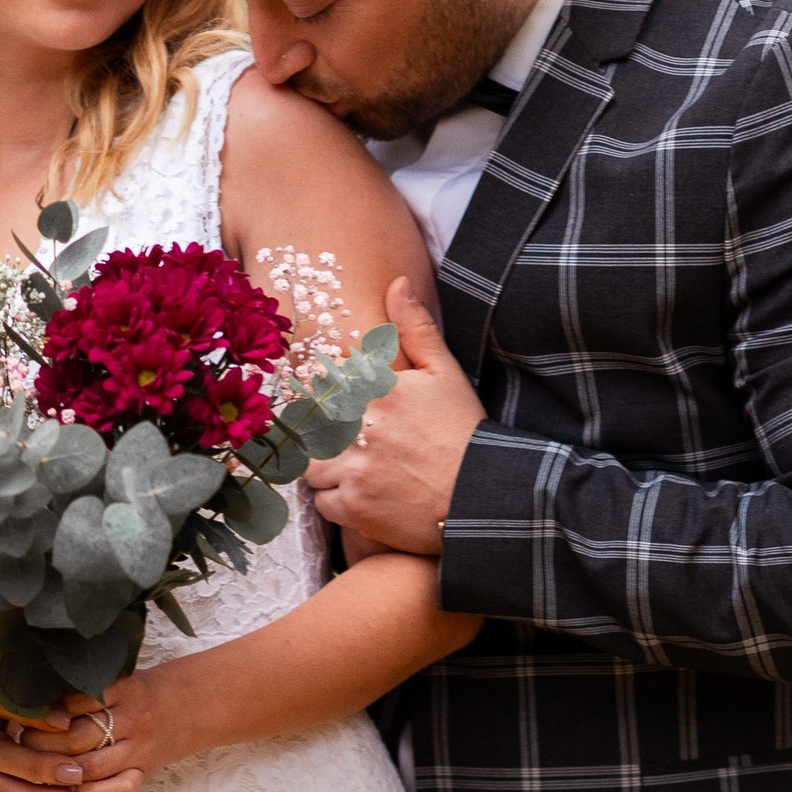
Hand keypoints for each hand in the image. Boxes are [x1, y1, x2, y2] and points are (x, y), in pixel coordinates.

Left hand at [4, 669, 178, 791]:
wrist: (185, 706)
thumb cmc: (133, 694)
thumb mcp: (111, 680)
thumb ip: (77, 690)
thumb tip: (26, 703)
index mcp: (122, 689)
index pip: (73, 704)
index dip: (44, 715)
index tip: (23, 718)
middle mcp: (134, 718)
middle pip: (78, 738)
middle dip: (43, 747)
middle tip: (21, 747)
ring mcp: (141, 748)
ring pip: (91, 767)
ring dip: (60, 774)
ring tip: (38, 771)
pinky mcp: (146, 773)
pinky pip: (118, 791)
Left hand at [303, 276, 483, 558]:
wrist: (480, 496)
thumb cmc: (463, 432)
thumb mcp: (445, 373)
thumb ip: (414, 328)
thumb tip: (397, 283)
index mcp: (377, 390)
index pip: (323, 385)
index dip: (327, 399)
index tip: (345, 413)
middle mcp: (360, 429)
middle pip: (312, 428)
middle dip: (326, 437)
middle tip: (353, 447)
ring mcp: (355, 470)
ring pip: (311, 467)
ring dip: (327, 470)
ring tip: (358, 471)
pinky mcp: (355, 508)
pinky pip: (323, 503)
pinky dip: (338, 502)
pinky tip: (364, 497)